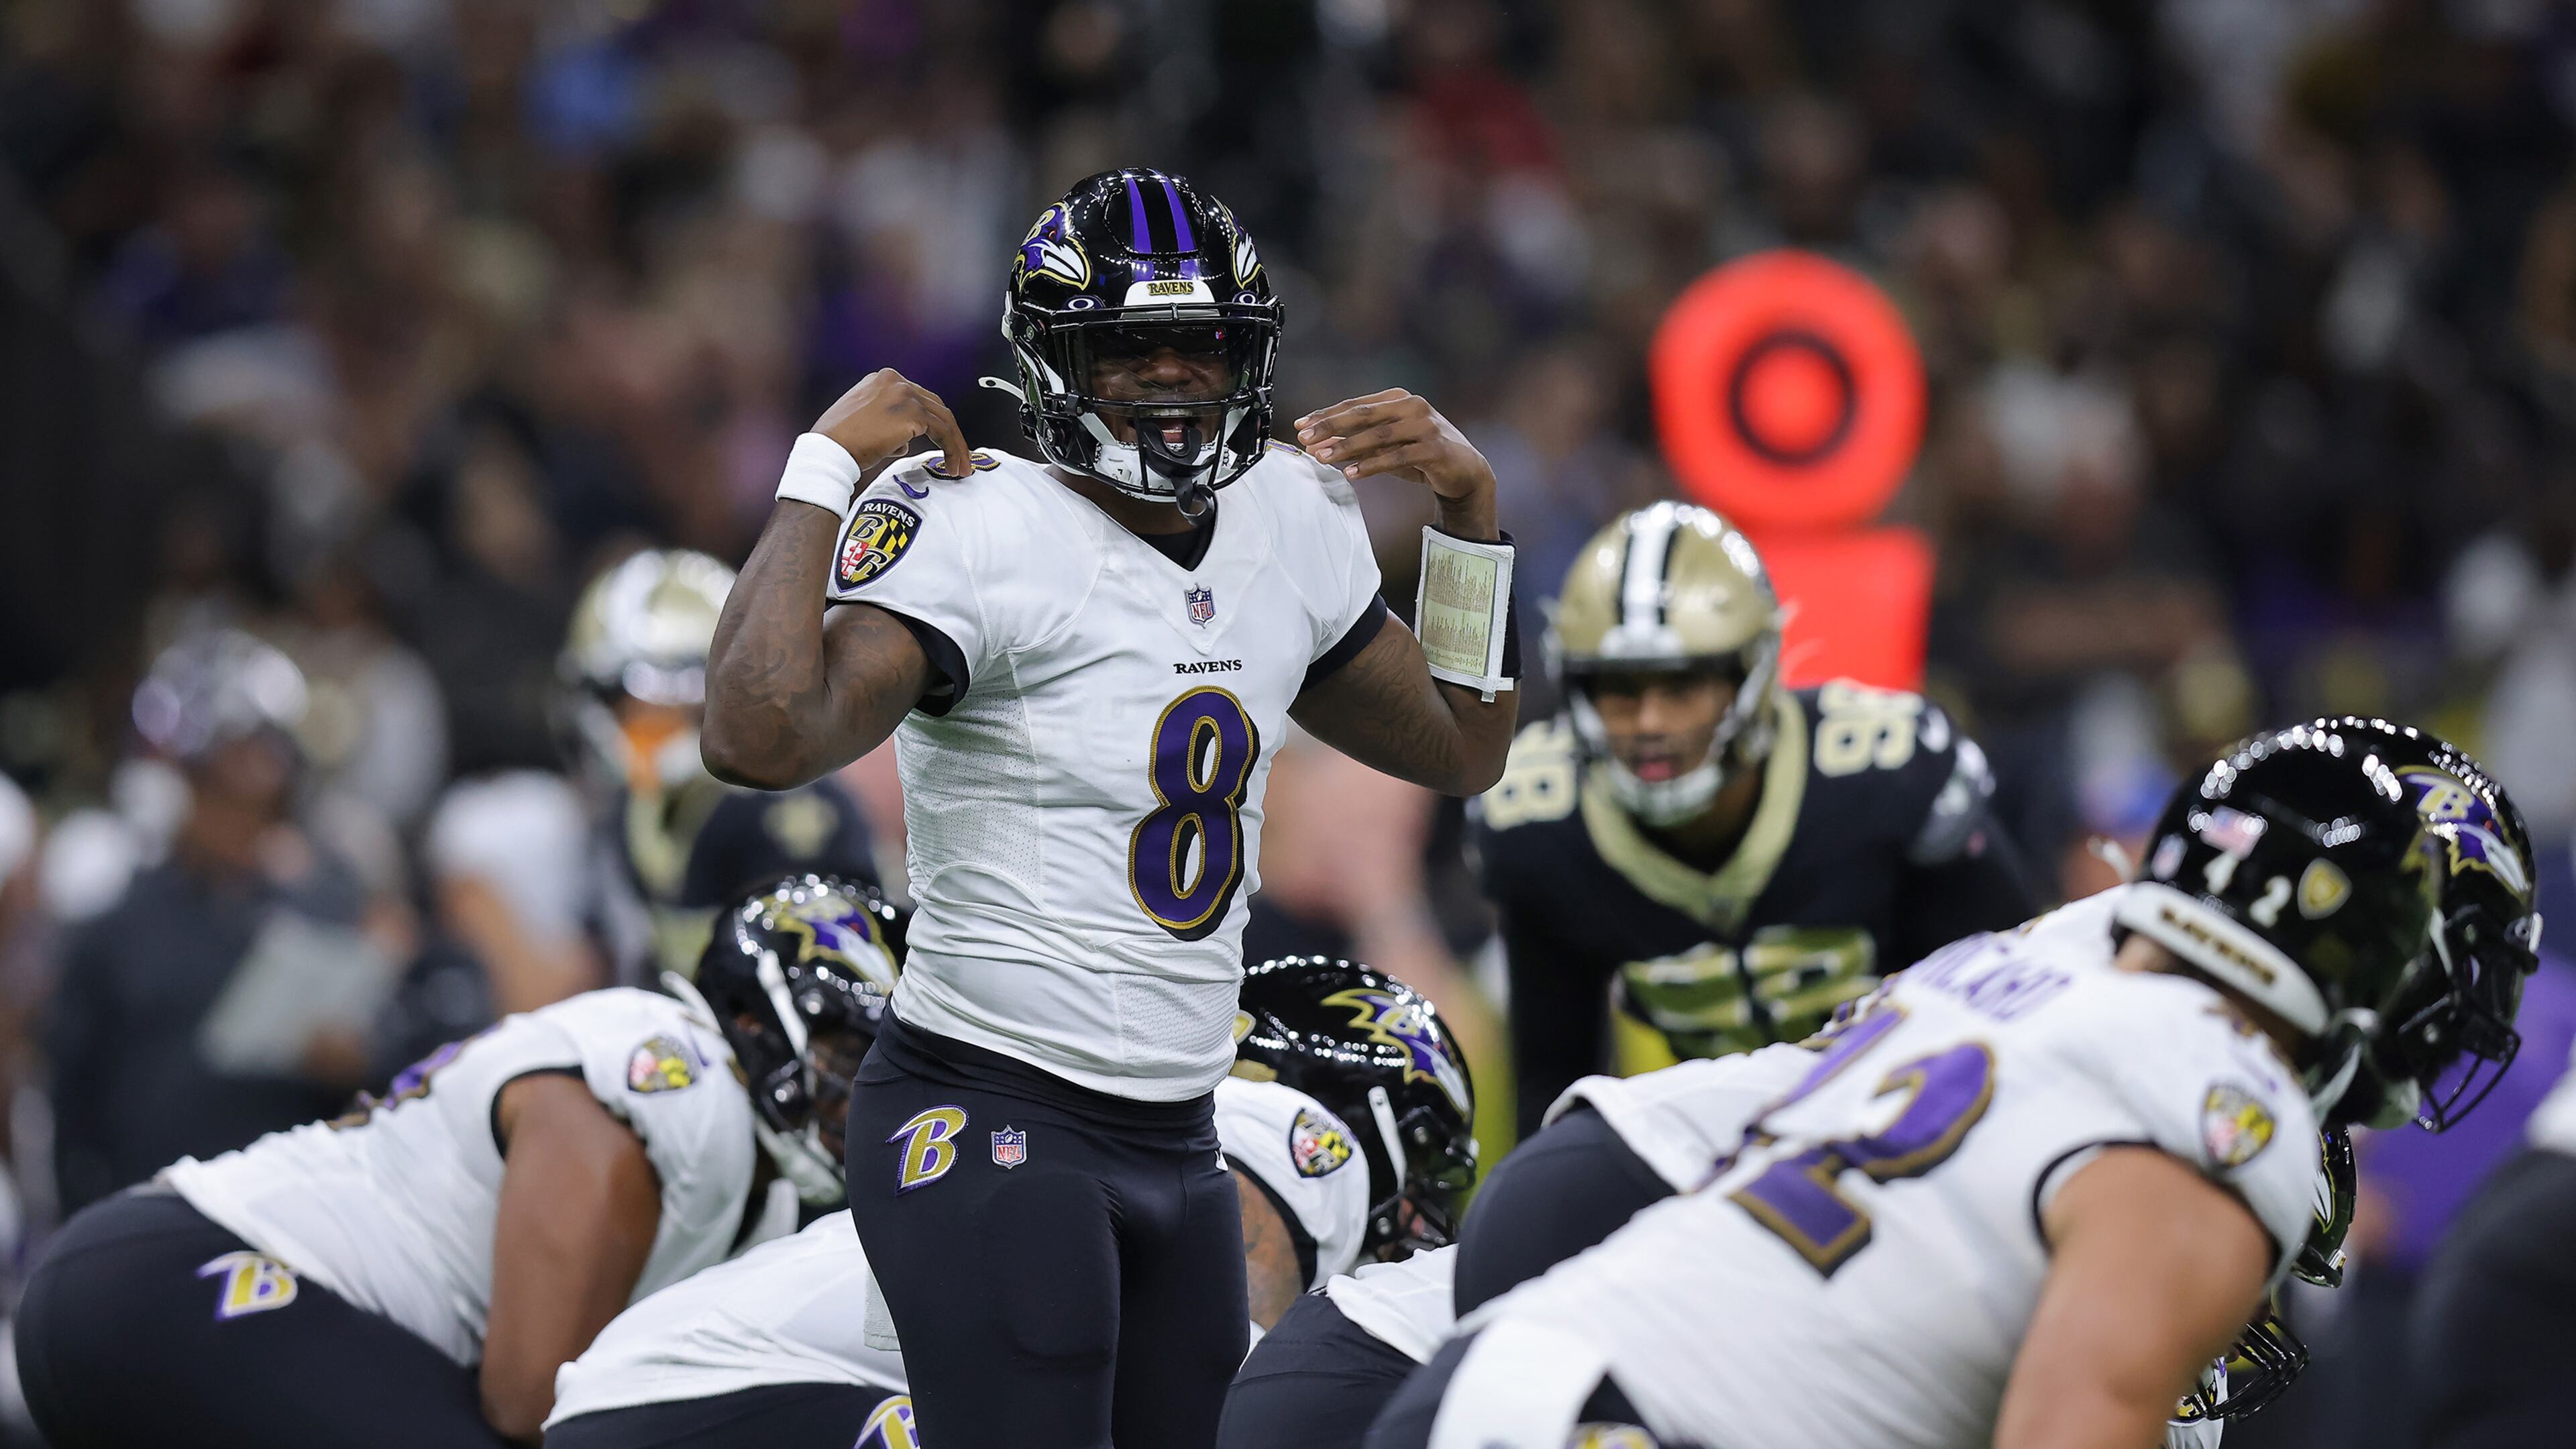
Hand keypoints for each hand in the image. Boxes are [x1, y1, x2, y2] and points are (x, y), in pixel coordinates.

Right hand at [813, 368, 971, 476]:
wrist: (830, 448)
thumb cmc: (840, 441)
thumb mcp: (864, 422)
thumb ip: (889, 424)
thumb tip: (906, 440)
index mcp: (883, 379)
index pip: (918, 398)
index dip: (932, 421)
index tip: (940, 440)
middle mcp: (897, 381)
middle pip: (935, 406)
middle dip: (950, 433)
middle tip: (959, 457)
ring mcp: (906, 396)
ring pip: (944, 419)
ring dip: (955, 445)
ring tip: (960, 467)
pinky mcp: (913, 415)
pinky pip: (943, 433)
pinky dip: (952, 450)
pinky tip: (951, 466)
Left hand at [1294, 390, 1496, 503]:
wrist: (1465, 472)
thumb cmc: (1421, 457)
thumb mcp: (1387, 447)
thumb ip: (1359, 443)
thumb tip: (1320, 446)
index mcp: (1398, 398)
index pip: (1355, 405)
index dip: (1326, 415)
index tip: (1301, 426)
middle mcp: (1412, 406)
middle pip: (1363, 414)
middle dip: (1331, 427)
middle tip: (1306, 439)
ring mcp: (1425, 425)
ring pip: (1378, 435)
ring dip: (1347, 447)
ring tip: (1323, 458)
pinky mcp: (1434, 448)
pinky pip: (1397, 456)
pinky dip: (1372, 465)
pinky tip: (1352, 473)